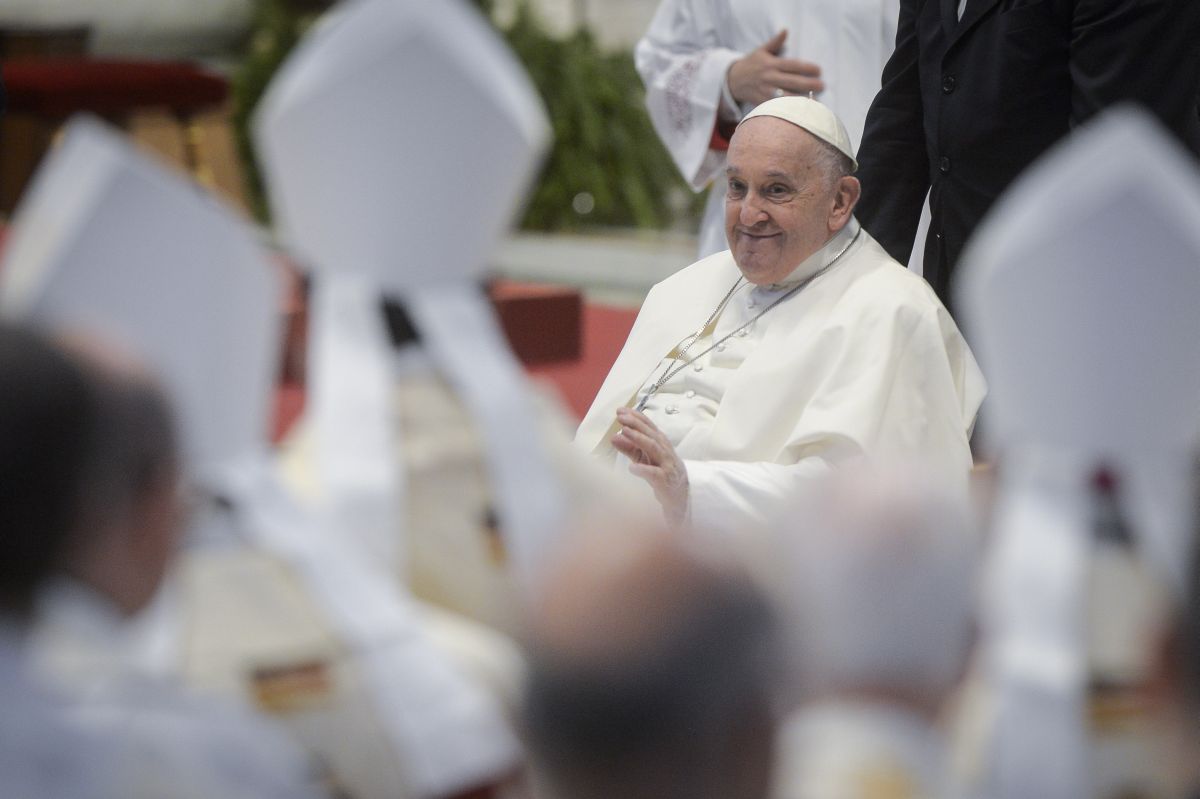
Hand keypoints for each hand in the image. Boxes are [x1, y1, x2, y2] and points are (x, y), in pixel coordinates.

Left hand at [612, 407, 689, 525]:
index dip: (635, 416)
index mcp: (659, 442)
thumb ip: (629, 447)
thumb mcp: (643, 457)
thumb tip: (614, 437)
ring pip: (653, 448)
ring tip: (624, 431)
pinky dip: (643, 469)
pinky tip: (632, 467)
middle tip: (621, 417)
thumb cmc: (660, 471)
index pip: (648, 425)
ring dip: (638, 438)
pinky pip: (654, 473)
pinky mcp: (664, 480)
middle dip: (635, 423)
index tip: (621, 410)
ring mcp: (666, 464)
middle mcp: (664, 450)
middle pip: (650, 433)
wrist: (679, 493)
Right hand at [726, 29, 824, 106]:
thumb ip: (775, 42)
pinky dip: (788, 109)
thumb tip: (785, 30)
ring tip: (815, 101)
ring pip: (786, 96)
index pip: (793, 65)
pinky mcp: (761, 102)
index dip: (807, 68)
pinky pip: (776, 107)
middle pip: (792, 81)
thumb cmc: (751, 64)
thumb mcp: (761, 51)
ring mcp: (765, 91)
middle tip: (823, 86)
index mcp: (771, 64)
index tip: (819, 71)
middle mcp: (769, 77)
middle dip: (809, 84)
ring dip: (801, 99)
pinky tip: (799, 111)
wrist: (733, 80)